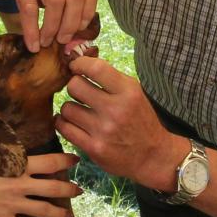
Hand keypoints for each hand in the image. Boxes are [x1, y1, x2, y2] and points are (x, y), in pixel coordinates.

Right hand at [0, 0, 98, 52]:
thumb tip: (77, 29)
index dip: (88, 10)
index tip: (79, 28)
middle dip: (71, 23)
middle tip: (63, 39)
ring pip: (56, 1)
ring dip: (53, 27)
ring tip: (46, 41)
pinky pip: (30, 8)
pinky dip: (32, 30)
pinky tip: (32, 43)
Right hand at [0, 154, 81, 216]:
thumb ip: (2, 156)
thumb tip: (9, 151)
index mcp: (17, 165)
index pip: (50, 161)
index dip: (66, 160)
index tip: (75, 160)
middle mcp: (20, 184)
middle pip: (54, 187)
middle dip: (69, 190)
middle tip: (79, 191)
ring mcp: (14, 204)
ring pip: (45, 210)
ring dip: (58, 213)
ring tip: (66, 216)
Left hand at [55, 57, 183, 188]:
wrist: (153, 156)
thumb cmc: (140, 120)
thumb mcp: (134, 93)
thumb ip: (110, 78)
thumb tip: (81, 61)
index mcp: (128, 92)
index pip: (96, 68)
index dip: (80, 64)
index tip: (76, 66)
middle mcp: (116, 110)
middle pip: (75, 86)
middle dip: (73, 86)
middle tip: (80, 92)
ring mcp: (104, 130)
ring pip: (67, 108)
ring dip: (70, 108)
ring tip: (79, 111)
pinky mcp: (94, 148)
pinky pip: (64, 128)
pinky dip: (64, 123)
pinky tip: (72, 122)